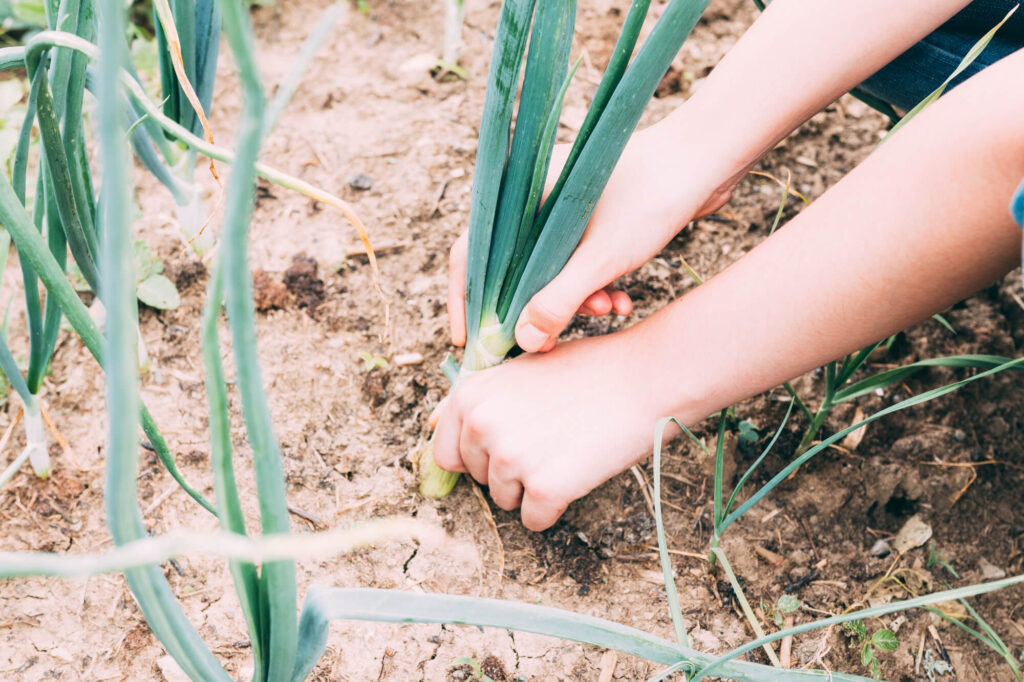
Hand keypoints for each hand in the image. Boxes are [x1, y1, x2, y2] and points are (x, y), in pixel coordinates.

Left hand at [431, 330, 663, 530]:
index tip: (509, 444)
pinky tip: (577, 471)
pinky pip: (535, 521)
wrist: (643, 380)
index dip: (479, 455)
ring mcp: (510, 457)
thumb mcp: (520, 372)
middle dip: (511, 469)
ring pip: (506, 501)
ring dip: (534, 486)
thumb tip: (439, 427)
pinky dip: (556, 506)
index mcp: (470, 396)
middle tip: (551, 437)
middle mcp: (481, 425)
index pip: (446, 454)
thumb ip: (482, 403)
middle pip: (479, 479)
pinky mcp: (543, 487)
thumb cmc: (588, 372)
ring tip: (566, 448)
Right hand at [448, 122, 735, 351]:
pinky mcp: (591, 218)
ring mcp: (563, 207)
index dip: (465, 300)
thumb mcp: (601, 256)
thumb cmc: (651, 194)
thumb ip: (558, 301)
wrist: (709, 158)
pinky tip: (621, 301)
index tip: (469, 341)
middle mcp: (533, 197)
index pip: (470, 251)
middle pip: (509, 267)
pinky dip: (594, 285)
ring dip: (572, 300)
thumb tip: (523, 341)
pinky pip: (578, 262)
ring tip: (606, 311)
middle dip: (532, 309)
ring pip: (548, 269)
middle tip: (544, 343)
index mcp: (519, 192)